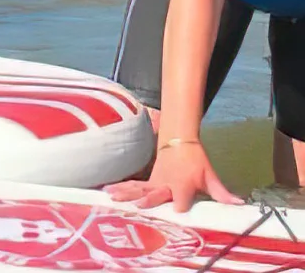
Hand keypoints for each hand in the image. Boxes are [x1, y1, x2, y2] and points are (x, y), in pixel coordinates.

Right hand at [104, 142, 243, 212]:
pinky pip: (133, 185)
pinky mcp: (148, 180)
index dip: (181, 205)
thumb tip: (241, 204)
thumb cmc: (196, 160)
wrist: (179, 139)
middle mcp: (167, 184)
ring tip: (113, 197)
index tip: (178, 210)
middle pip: (156, 194)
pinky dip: (121, 187)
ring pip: (139, 189)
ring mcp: (155, 181)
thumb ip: (222, 193)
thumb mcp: (210, 175)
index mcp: (183, 185)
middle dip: (149, 200)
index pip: (181, 200)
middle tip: (139, 205)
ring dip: (127, 194)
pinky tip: (108, 191)